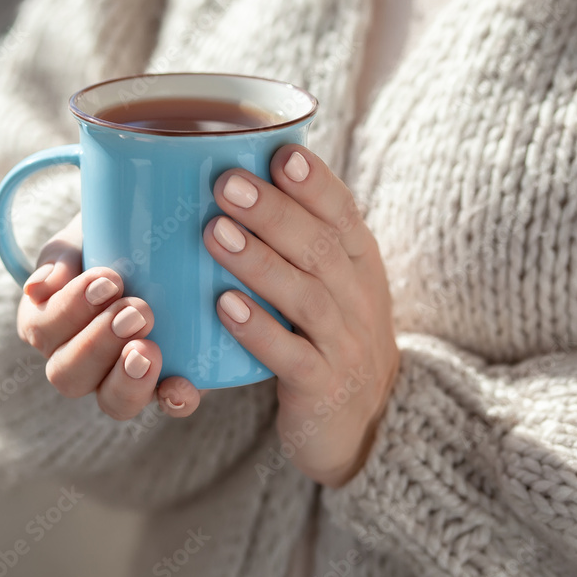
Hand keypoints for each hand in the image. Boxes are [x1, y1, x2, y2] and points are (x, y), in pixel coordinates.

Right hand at [16, 213, 204, 419]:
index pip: (42, 330)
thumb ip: (61, 256)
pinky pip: (166, 404)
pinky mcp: (165, 382)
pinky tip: (181, 388)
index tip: (109, 279)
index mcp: (48, 323)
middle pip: (68, 375)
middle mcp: (78, 360)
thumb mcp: (84, 235)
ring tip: (149, 347)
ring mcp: (121, 378)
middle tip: (137, 310)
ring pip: (111, 401)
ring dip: (127, 378)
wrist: (164, 237)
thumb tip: (38, 287)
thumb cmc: (113, 235)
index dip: (72, 309)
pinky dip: (173, 399)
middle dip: (99, 343)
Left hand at [204, 145, 400, 487]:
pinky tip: (224, 305)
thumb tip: (246, 172)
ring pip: (305, 298)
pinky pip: (291, 356)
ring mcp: (345, 345)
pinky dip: (258, 329)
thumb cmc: (329, 335)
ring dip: (259, 263)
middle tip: (227, 183)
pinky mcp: (323, 387)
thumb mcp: (334, 285)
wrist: (361, 422)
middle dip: (275, 213)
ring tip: (215, 232)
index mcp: (361, 266)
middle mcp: (359, 300)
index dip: (316, 185)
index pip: (344, 216)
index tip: (282, 154)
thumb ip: (304, 241)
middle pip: (321, 250)